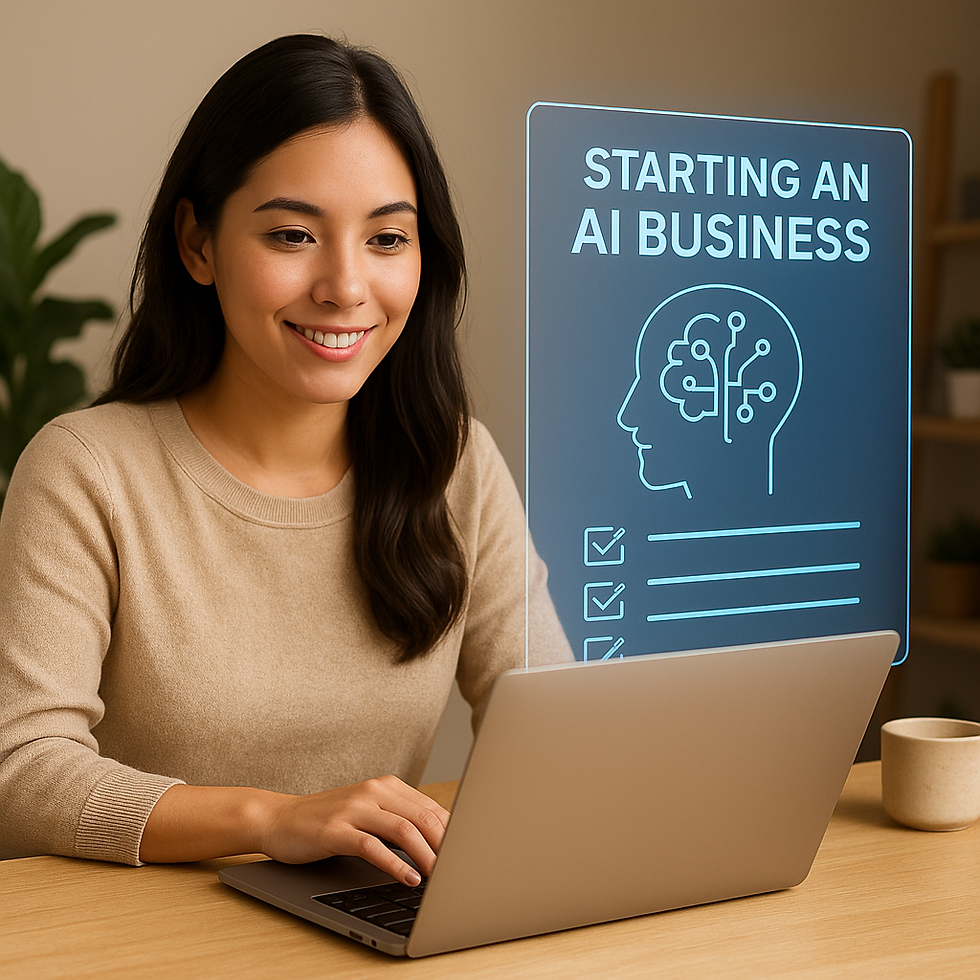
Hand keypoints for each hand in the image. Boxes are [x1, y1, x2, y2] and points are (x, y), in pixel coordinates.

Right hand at [259, 775, 450, 885]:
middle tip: (459, 870)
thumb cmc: (327, 821)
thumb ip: (398, 820)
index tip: (466, 855)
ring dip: (427, 856)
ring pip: (403, 829)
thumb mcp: (367, 814)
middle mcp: (373, 792)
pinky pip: (372, 846)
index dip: (452, 833)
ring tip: (441, 878)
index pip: (431, 808)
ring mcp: (354, 809)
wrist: (279, 819)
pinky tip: (409, 878)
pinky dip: (395, 865)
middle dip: (445, 846)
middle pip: (422, 817)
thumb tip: (439, 844)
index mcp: (386, 786)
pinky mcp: (336, 830)